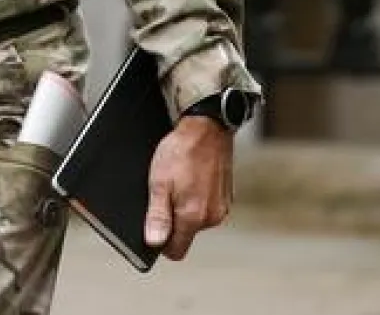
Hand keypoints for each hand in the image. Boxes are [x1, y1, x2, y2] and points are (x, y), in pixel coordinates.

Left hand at [143, 115, 233, 260]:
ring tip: (177, 182)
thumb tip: (153, 242)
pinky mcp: (226, 197)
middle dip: (171, 220)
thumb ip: (157, 215)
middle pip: (185, 234)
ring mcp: (221, 207)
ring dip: (184, 207)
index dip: (161, 242)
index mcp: (194, 216)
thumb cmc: (181, 151)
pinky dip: (196, 198)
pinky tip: (189, 178)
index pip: (176, 250)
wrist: (207, 128)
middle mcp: (212, 217)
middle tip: (163, 195)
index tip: (153, 228)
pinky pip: (206, 206)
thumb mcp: (159, 182)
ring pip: (195, 219)